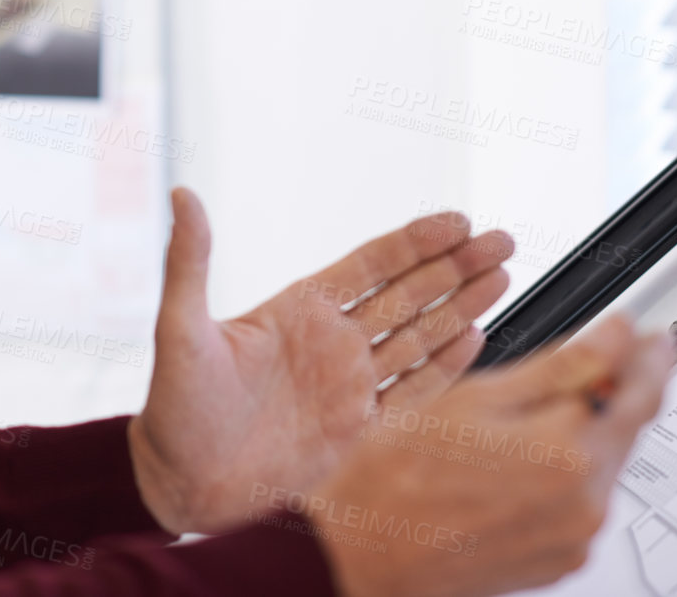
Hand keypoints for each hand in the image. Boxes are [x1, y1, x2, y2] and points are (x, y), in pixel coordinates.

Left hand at [128, 187, 515, 534]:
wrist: (180, 482)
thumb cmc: (173, 406)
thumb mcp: (180, 327)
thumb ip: (189, 261)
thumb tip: (181, 195)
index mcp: (297, 310)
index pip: (370, 265)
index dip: (415, 243)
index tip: (458, 220)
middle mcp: (330, 342)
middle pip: (408, 294)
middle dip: (455, 267)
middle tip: (502, 239)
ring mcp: (347, 385)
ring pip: (418, 338)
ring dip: (461, 308)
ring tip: (502, 276)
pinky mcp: (356, 431)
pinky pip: (411, 393)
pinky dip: (445, 368)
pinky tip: (476, 339)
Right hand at [314, 316, 675, 596]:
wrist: (365, 550)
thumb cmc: (398, 475)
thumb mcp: (475, 396)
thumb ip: (561, 366)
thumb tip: (617, 337)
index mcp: (569, 454)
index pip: (640, 393)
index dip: (651, 357)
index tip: (656, 338)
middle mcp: (584, 505)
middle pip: (624, 431)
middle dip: (615, 392)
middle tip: (607, 360)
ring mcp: (574, 539)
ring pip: (600, 467)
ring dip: (585, 435)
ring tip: (533, 415)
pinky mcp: (558, 562)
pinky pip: (580, 505)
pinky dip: (566, 475)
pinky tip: (520, 461)